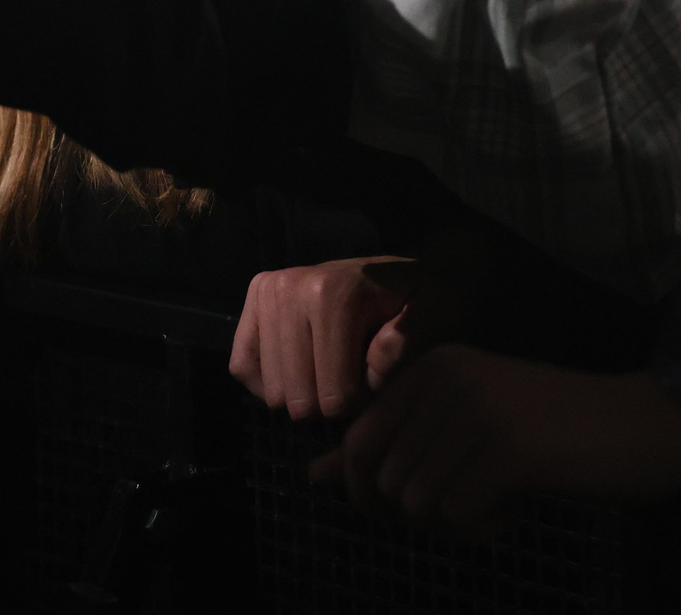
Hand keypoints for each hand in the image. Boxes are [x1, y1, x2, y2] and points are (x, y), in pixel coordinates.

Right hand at [231, 257, 434, 418]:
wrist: (397, 272)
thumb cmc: (418, 300)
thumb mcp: (436, 314)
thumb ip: (413, 341)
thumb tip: (376, 364)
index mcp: (335, 294)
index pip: (336, 396)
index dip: (364, 407)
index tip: (380, 386)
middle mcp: (291, 288)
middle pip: (298, 400)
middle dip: (331, 406)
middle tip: (355, 382)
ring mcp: (268, 293)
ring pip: (271, 391)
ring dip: (304, 396)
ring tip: (332, 373)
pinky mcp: (252, 302)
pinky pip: (243, 366)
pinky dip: (269, 383)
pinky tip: (300, 376)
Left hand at [311, 347, 680, 536]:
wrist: (642, 424)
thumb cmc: (552, 430)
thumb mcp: (464, 425)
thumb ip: (391, 445)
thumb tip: (315, 475)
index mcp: (433, 365)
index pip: (361, 444)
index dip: (373, 493)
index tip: (420, 503)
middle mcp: (449, 377)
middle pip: (387, 482)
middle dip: (421, 514)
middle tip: (470, 506)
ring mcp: (479, 409)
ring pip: (418, 503)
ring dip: (454, 524)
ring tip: (496, 505)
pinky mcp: (511, 448)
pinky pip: (459, 516)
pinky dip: (482, 531)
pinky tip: (513, 515)